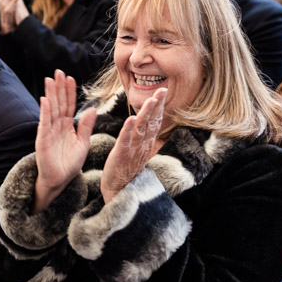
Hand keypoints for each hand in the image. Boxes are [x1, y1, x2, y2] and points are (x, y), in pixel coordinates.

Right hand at [33, 71, 96, 213]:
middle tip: (58, 72)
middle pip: (58, 103)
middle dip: (58, 88)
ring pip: (50, 109)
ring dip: (50, 94)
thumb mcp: (83, 143)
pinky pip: (44, 123)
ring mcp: (48, 131)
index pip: (68, 105)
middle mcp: (56, 126)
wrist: (60, 180)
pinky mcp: (43, 140)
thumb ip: (86, 126)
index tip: (70, 78)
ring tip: (50, 80)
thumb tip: (93, 109)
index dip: (69, 92)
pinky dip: (45, 111)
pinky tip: (45, 100)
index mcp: (67, 126)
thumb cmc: (70, 164)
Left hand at [100, 88, 165, 202]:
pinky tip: (131, 118)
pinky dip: (128, 129)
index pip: (155, 122)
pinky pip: (126, 140)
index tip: (163, 92)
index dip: (159, 107)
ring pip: (141, 129)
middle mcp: (142, 145)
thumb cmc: (126, 170)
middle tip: (162, 90)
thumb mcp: (138, 151)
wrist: (119, 191)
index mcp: (145, 143)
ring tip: (151, 100)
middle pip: (152, 122)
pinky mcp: (121, 155)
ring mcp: (133, 150)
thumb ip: (142, 137)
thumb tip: (146, 123)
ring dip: (146, 114)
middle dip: (157, 105)